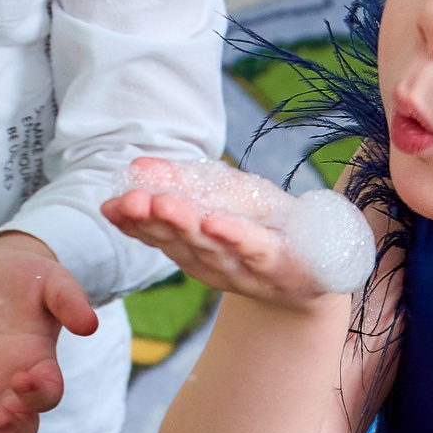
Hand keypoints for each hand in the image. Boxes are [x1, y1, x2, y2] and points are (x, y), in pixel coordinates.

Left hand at [0, 232, 99, 432]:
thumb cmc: (27, 277)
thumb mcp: (53, 280)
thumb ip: (70, 300)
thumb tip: (89, 326)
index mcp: (40, 365)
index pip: (47, 396)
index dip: (38, 397)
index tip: (21, 379)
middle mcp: (10, 384)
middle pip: (17, 427)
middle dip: (9, 432)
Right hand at [101, 178, 341, 311]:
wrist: (323, 257)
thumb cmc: (266, 223)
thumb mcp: (222, 195)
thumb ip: (179, 182)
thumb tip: (136, 166)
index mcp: (194, 245)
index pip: (157, 233)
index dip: (133, 221)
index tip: (110, 205)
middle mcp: (214, 261)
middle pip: (179, 240)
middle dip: (152, 220)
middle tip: (130, 201)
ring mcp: (246, 267)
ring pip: (210, 247)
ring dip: (186, 225)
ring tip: (165, 204)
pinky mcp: (281, 264)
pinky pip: (255, 249)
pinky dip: (235, 237)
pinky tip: (216, 222)